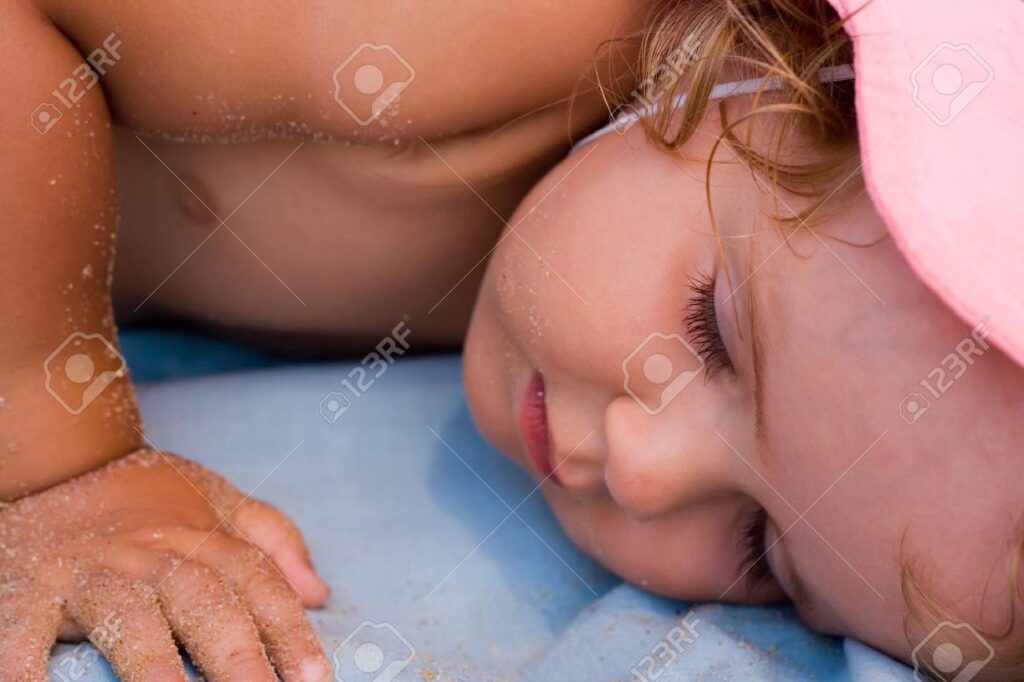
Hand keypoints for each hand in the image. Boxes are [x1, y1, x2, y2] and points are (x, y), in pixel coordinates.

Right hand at [0, 449, 331, 681]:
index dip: (288, 627)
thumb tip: (319, 591)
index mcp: (198, 535)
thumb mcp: (215, 501)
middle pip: (202, 599)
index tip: (316, 676)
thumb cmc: (145, 497)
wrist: (57, 461)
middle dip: (236, 652)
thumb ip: (269, 539)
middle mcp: (149, 551)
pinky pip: (24, 626)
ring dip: (153, 663)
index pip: (255, 579)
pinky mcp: (27, 586)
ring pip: (128, 613)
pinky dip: (25, 662)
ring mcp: (88, 569)